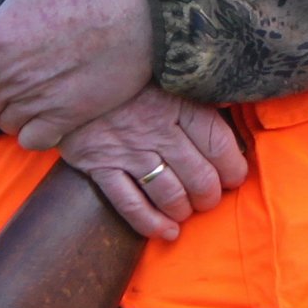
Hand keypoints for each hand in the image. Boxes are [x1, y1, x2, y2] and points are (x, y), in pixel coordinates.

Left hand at [0, 0, 154, 149]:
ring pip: (7, 127)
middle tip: (10, 90)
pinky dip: (36, 133)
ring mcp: (39, 100)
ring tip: (35, 98)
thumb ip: (6, 11)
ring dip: (15, 116)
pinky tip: (49, 116)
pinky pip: (33, 141)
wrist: (142, 10)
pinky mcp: (68, 116)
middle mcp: (11, 77)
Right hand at [58, 88, 249, 242]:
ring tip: (187, 210)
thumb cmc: (130, 78)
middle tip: (210, 197)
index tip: (234, 176)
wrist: (72, 76)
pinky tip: (167, 232)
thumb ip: (199, 94)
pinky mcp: (100, 166)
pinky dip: (152, 224)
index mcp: (179, 104)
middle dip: (210, 196)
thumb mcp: (168, 76)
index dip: (234, 168)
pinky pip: (130, 205)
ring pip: (170, 194)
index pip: (219, 145)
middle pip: (199, 176)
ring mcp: (128, 151)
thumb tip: (233, 109)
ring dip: (185, 210)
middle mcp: (157, 130)